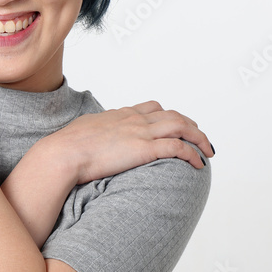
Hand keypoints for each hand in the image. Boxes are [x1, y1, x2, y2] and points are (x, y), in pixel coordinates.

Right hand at [42, 101, 214, 185]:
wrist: (63, 153)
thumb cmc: (66, 146)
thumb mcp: (83, 130)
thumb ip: (94, 130)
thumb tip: (90, 136)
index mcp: (120, 114)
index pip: (153, 108)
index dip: (169, 116)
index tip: (178, 124)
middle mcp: (134, 119)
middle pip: (173, 116)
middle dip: (190, 126)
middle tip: (200, 138)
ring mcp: (140, 132)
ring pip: (181, 127)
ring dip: (199, 138)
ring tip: (208, 151)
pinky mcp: (144, 149)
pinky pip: (177, 147)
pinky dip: (192, 153)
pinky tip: (199, 164)